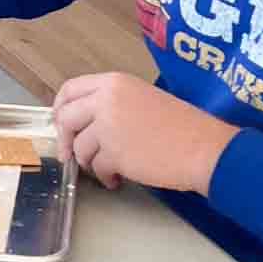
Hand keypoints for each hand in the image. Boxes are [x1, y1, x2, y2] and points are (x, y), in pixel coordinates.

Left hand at [51, 73, 237, 193]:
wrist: (202, 147)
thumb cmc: (181, 125)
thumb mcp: (143, 98)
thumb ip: (112, 103)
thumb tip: (87, 120)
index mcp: (114, 82)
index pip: (70, 89)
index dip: (60, 108)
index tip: (60, 122)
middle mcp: (106, 100)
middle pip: (66, 118)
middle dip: (65, 139)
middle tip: (71, 153)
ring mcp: (108, 127)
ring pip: (79, 147)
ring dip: (89, 162)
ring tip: (108, 168)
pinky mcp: (114, 154)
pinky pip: (97, 167)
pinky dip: (105, 176)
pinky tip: (116, 179)